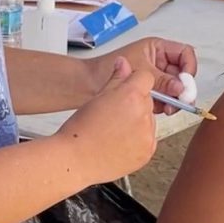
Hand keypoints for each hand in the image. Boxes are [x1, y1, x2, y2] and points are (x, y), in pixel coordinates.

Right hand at [59, 57, 155, 182]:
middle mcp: (143, 115)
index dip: (134, 81)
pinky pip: (148, 138)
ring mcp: (147, 135)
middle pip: (147, 99)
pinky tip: (120, 141)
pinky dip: (138, 138)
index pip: (146, 77)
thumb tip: (124, 63)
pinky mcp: (147, 152)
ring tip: (114, 130)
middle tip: (114, 113)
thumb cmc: (81, 130)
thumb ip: (117, 78)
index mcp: (131, 96)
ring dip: (137, 121)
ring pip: (148, 119)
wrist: (75, 159)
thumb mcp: (98, 96)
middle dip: (135, 103)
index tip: (126, 88)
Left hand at [99, 37, 197, 113]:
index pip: (185, 54)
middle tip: (180, 101)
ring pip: (175, 89)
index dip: (189, 67)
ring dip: (174, 99)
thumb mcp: (140, 71)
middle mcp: (159, 62)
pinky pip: (165, 98)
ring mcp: (155, 77)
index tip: (186, 83)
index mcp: (157, 49)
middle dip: (182, 89)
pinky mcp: (150, 92)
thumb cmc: (106, 68)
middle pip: (182, 74)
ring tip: (166, 108)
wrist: (86, 85)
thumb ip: (163, 81)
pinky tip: (157, 109)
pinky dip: (164, 105)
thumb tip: (181, 89)